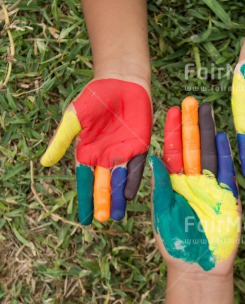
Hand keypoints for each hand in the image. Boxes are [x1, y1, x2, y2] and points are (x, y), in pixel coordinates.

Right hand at [40, 78, 151, 224]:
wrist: (120, 82)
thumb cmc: (94, 98)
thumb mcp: (74, 119)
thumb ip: (62, 141)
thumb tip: (44, 164)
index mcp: (88, 151)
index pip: (85, 180)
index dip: (84, 197)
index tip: (82, 216)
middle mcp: (106, 156)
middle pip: (103, 184)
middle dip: (102, 201)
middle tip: (100, 220)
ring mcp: (123, 152)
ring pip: (120, 180)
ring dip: (118, 197)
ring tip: (116, 215)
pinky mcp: (140, 146)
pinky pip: (137, 167)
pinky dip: (133, 180)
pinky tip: (130, 195)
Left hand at [149, 97, 240, 274]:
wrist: (199, 266)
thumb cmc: (175, 242)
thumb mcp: (162, 213)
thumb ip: (161, 186)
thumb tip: (153, 158)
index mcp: (173, 183)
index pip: (173, 151)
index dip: (172, 131)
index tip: (170, 110)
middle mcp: (192, 181)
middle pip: (192, 147)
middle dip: (191, 125)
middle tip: (191, 102)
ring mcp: (211, 186)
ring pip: (210, 154)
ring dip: (209, 133)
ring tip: (208, 111)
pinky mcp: (229, 196)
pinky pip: (228, 172)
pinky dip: (227, 155)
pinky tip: (223, 136)